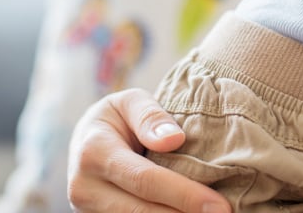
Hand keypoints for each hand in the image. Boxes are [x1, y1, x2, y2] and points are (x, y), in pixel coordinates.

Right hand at [67, 88, 231, 212]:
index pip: (145, 179)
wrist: (86, 139)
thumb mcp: (130, 101)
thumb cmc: (117, 117)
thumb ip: (151, 116)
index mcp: (94, 152)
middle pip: (141, 211)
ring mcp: (88, 210)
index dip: (184, 194)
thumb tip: (173, 139)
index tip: (218, 205)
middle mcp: (84, 187)